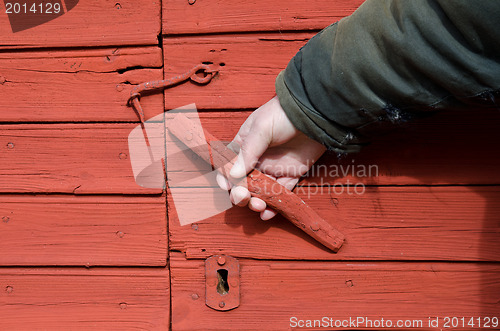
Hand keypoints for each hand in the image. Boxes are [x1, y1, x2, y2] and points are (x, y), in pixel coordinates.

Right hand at [217, 96, 325, 219]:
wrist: (314, 113)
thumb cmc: (283, 114)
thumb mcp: (261, 128)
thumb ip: (247, 152)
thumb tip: (232, 175)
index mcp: (244, 146)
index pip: (228, 166)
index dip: (225, 179)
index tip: (228, 187)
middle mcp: (256, 160)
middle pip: (243, 184)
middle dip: (240, 195)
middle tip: (243, 198)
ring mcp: (273, 168)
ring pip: (261, 192)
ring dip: (256, 202)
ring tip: (258, 206)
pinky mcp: (291, 175)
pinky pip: (281, 194)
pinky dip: (274, 206)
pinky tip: (268, 213)